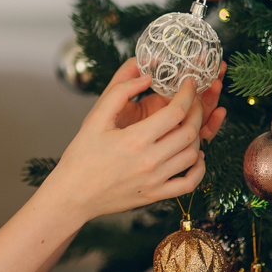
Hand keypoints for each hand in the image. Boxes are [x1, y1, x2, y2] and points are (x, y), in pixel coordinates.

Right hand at [50, 63, 209, 220]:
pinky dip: (199, 169)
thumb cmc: (81, 157)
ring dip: (197, 136)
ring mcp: (154, 180)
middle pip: (190, 132)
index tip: (189, 84)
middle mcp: (149, 161)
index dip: (188, 94)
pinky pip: (189, 184)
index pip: (175, 112)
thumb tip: (145, 76)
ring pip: (192, 155)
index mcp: (135, 139)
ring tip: (189, 124)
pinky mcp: (155, 195)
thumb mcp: (95, 118)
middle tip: (194, 100)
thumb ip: (119, 91)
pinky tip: (195, 156)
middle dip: (197, 110)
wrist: (72, 195)